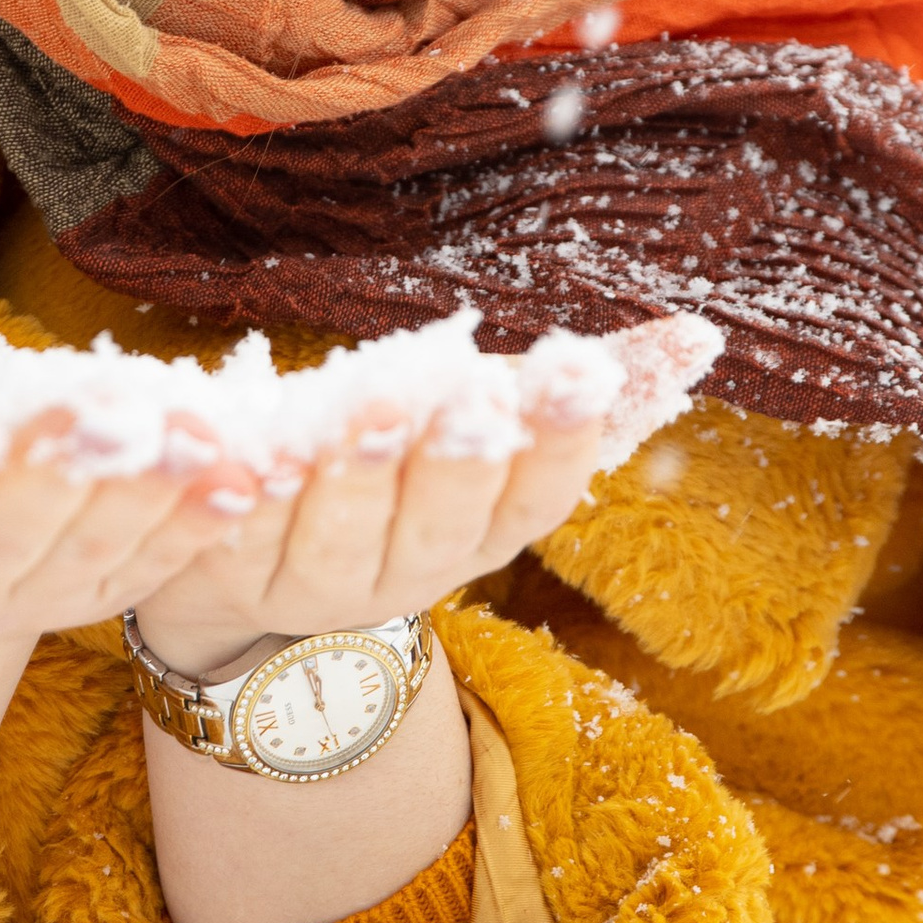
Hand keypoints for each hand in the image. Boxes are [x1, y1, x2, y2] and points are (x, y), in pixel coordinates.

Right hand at [0, 290, 241, 814]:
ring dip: (149, 495)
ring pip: (90, 552)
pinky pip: (153, 564)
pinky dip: (199, 523)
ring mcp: (26, 599)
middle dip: (59, 475)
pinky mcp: (95, 596)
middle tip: (111, 415)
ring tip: (198, 439)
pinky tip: (243, 476)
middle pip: (3, 535)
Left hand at [131, 400, 613, 679]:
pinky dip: (240, 494)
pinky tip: (253, 446)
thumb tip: (698, 338)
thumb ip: (586, 387)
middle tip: (476, 398)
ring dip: (360, 471)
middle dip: (461, 463)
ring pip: (339, 534)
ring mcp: (312, 584)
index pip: (535, 500)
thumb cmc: (395, 465)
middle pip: (440, 526)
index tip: (577, 375)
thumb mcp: (487, 419)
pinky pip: (231, 533)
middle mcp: (403, 574)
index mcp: (479, 535)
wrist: (249, 549)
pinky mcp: (224, 571)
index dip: (557, 442)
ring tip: (377, 401)